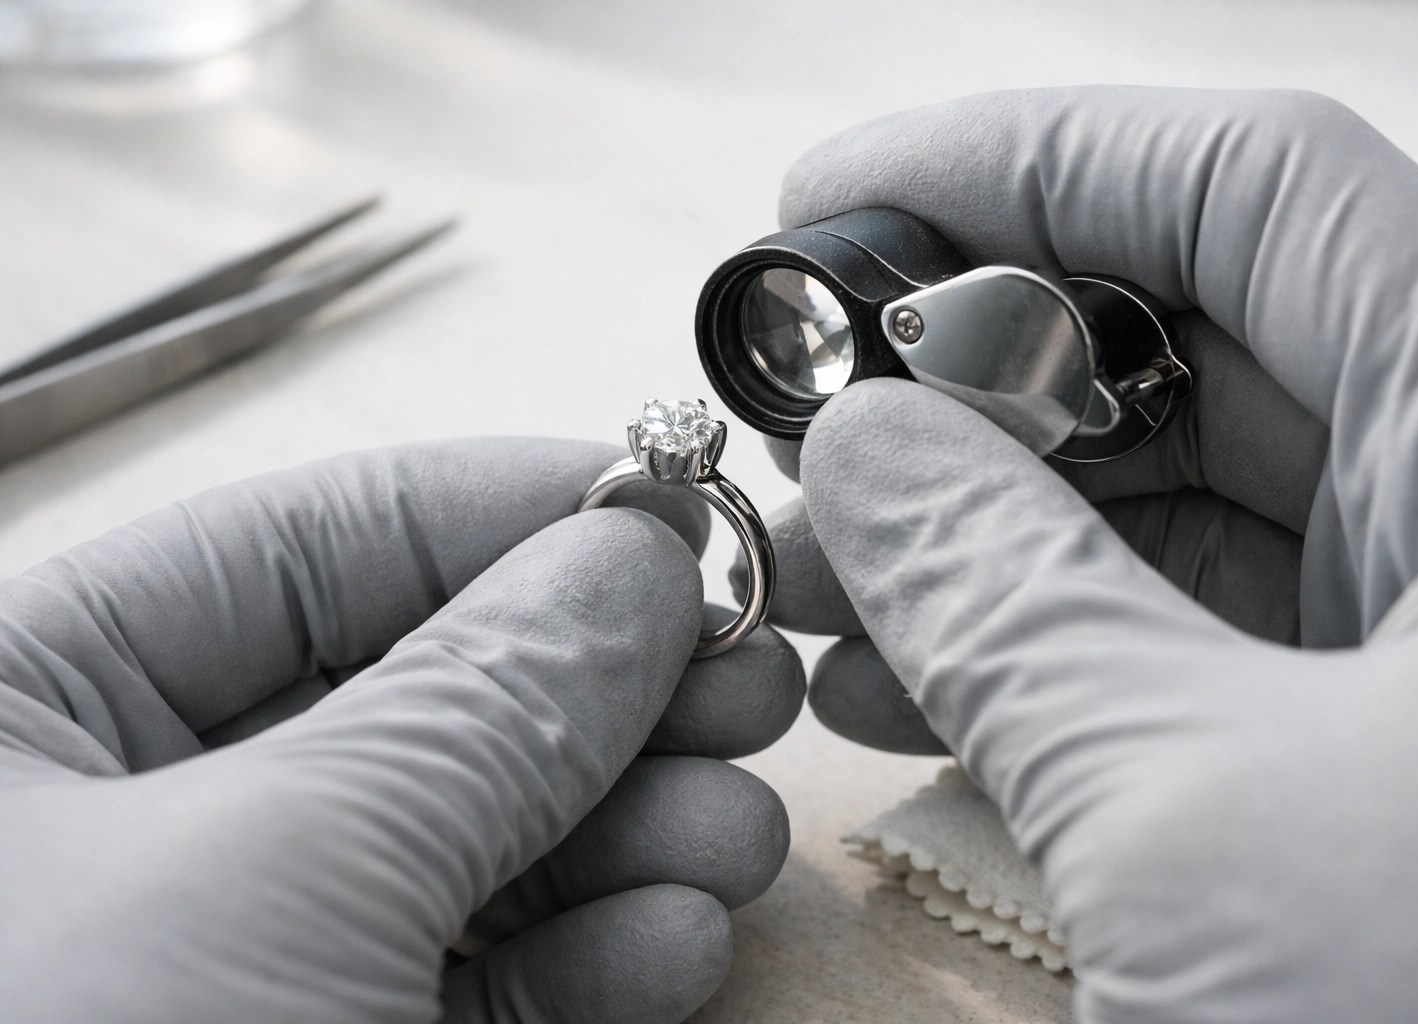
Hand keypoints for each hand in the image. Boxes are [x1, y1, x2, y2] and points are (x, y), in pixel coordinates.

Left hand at [0, 438, 804, 1023]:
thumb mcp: (280, 876)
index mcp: (25, 703)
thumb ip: (478, 701)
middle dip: (596, 682)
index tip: (686, 513)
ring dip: (622, 823)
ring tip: (739, 818)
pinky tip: (679, 936)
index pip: (313, 538)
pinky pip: (472, 978)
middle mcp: (121, 818)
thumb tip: (638, 559)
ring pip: (464, 837)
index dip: (515, 511)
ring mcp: (228, 953)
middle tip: (749, 668)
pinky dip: (589, 956)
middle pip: (415, 685)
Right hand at [744, 88, 1417, 1020]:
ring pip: (1167, 489)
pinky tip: (895, 665)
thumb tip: (856, 445)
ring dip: (971, 514)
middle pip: (1194, 335)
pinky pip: (1174, 624)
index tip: (831, 198)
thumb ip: (1010, 603)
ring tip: (812, 565)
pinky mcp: (1374, 742)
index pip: (1255, 191)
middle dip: (968, 365)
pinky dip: (1026, 630)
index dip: (1025, 157)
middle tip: (796, 411)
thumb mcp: (1207, 825)